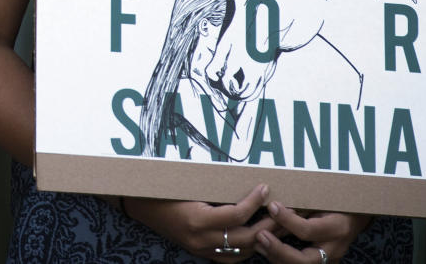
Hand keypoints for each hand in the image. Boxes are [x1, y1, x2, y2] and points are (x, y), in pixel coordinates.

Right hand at [125, 184, 277, 261]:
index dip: (254, 202)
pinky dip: (248, 248)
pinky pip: (231, 257)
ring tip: (279, 222)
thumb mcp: (187, 182)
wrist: (141, 205)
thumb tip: (242, 171)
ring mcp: (202, 249)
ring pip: (242, 250)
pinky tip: (259, 235)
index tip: (266, 187)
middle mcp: (201, 239)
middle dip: (268, 223)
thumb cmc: (163, 188)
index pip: (236, 216)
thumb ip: (214, 183)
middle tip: (284, 208)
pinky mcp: (202, 253)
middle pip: (245, 237)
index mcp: (197, 219)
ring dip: (263, 237)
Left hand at [253, 203, 372, 261]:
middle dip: (278, 250)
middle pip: (303, 261)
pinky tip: (266, 249)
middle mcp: (333, 249)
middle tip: (260, 235)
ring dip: (275, 256)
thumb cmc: (339, 202)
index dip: (287, 219)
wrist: (356, 217)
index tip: (271, 206)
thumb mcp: (326, 198)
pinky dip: (280, 259)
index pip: (308, 230)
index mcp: (337, 228)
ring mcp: (328, 261)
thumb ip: (305, 203)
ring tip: (258, 242)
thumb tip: (277, 201)